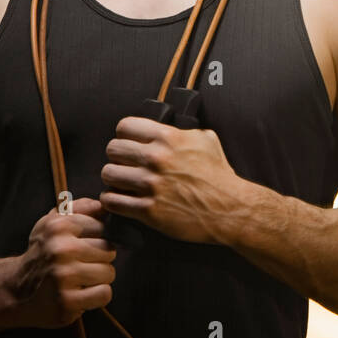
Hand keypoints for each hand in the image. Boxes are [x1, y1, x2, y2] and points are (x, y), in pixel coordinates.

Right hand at [8, 197, 115, 328]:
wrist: (13, 291)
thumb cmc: (41, 254)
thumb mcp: (51, 223)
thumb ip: (79, 208)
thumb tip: (103, 204)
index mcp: (59, 226)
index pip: (104, 229)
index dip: (97, 240)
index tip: (81, 248)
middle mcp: (61, 249)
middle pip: (109, 251)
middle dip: (99, 260)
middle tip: (79, 265)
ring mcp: (63, 276)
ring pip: (109, 273)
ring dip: (98, 279)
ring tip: (78, 280)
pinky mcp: (66, 301)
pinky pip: (104, 294)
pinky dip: (96, 297)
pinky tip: (80, 294)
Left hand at [100, 116, 243, 244]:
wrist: (229, 209)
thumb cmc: (220, 176)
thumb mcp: (207, 140)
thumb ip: (184, 132)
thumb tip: (171, 130)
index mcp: (168, 138)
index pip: (125, 126)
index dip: (125, 134)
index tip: (129, 142)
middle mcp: (156, 158)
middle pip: (112, 149)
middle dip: (117, 157)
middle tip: (125, 164)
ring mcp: (150, 185)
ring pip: (108, 174)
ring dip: (114, 179)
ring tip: (122, 183)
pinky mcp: (148, 210)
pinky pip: (112, 201)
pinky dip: (113, 201)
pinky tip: (122, 200)